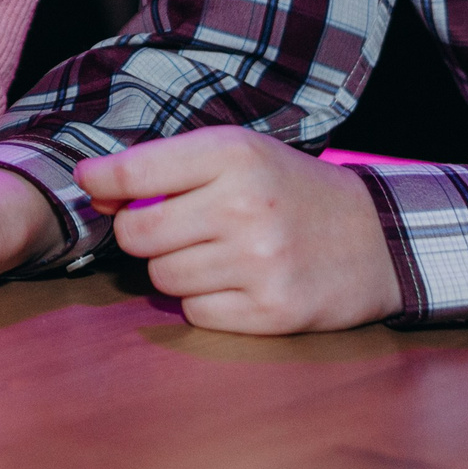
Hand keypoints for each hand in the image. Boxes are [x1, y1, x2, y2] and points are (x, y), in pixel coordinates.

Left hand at [77, 130, 402, 332]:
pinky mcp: (271, 311)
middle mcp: (245, 206)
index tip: (92, 184)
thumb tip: (95, 188)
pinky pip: (195, 313)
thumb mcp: (237, 155)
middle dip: (141, 234)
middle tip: (171, 228)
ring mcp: (260, 262)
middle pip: (138, 235)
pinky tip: (235, 282)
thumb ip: (167, 166)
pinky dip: (204, 302)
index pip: (136, 172)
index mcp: (234, 155)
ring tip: (214, 253)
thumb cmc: (288, 190)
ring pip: (162, 278)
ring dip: (175, 269)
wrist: (374, 238)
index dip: (103, 181)